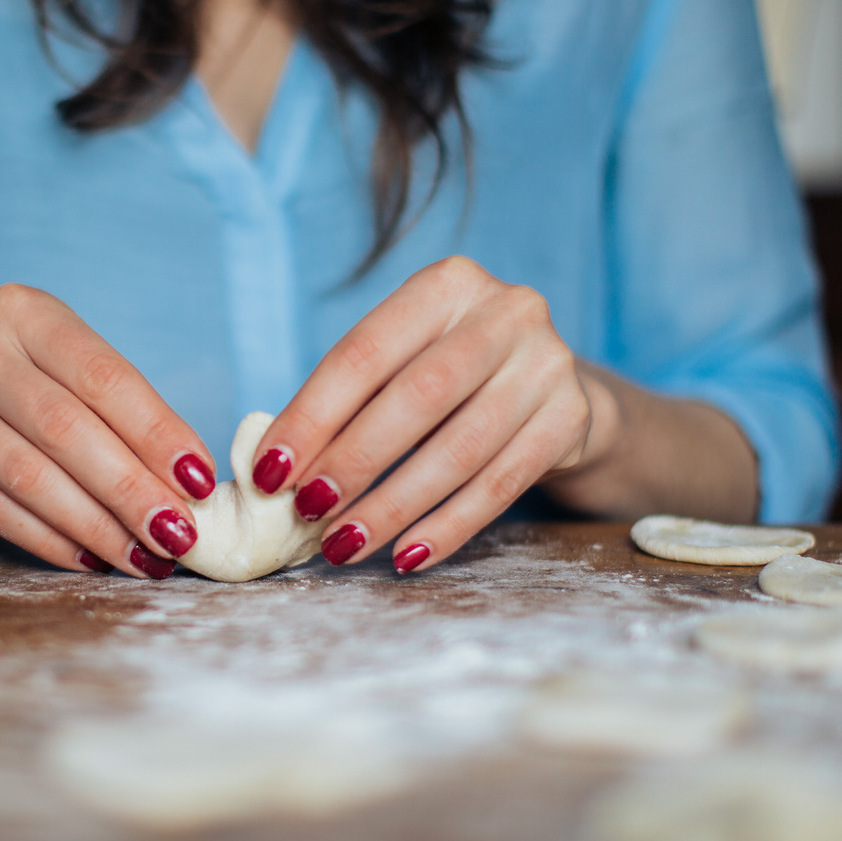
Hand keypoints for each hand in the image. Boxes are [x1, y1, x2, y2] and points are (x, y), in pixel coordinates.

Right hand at [0, 285, 218, 577]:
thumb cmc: (39, 388)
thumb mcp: (77, 375)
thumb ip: (130, 417)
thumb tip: (191, 485)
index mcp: (25, 311)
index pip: (103, 377)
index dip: (156, 433)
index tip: (199, 482)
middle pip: (65, 429)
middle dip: (129, 490)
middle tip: (177, 535)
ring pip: (29, 476)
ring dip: (95, 525)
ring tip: (143, 556)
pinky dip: (49, 540)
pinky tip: (90, 559)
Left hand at [250, 256, 616, 572]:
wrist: (554, 390)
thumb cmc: (452, 380)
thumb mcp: (406, 363)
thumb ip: (350, 400)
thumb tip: (275, 468)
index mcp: (447, 284)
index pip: (365, 353)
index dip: (312, 416)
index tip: (269, 472)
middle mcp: (506, 311)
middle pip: (417, 397)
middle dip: (354, 461)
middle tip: (308, 513)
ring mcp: (548, 364)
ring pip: (460, 449)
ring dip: (394, 506)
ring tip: (345, 545)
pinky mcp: (572, 418)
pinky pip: (499, 485)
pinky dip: (447, 526)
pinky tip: (407, 556)